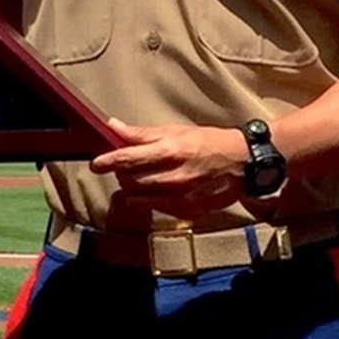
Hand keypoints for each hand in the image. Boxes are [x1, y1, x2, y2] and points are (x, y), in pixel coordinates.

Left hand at [92, 118, 250, 216]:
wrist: (242, 163)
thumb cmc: (208, 143)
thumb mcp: (176, 131)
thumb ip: (142, 134)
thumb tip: (114, 127)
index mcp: (170, 151)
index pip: (128, 159)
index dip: (107, 162)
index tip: (97, 164)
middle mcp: (174, 177)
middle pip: (129, 180)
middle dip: (124, 172)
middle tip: (130, 164)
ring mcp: (180, 197)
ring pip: (138, 197)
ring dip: (134, 187)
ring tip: (145, 176)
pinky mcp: (187, 211)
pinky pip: (155, 208)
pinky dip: (151, 199)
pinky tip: (161, 189)